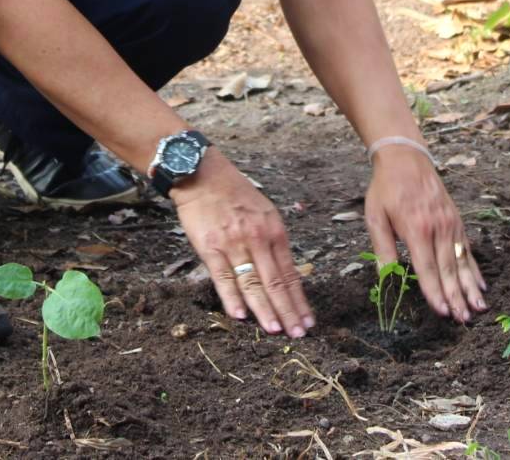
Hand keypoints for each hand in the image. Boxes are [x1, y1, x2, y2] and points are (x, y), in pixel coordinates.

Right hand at [172, 151, 314, 336]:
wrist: (202, 174)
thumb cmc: (234, 194)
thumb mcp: (264, 213)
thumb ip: (273, 242)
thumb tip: (284, 273)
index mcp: (274, 231)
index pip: (290, 273)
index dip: (299, 300)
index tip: (308, 321)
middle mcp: (258, 238)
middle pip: (276, 282)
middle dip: (288, 311)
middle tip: (298, 334)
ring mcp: (234, 244)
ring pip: (253, 284)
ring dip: (265, 310)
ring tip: (275, 330)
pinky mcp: (210, 247)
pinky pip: (223, 277)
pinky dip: (232, 297)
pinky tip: (240, 315)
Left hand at [364, 143, 487, 321]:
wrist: (406, 158)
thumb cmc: (386, 189)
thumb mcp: (375, 216)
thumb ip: (383, 247)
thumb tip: (385, 276)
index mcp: (416, 228)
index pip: (427, 267)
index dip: (434, 291)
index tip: (442, 311)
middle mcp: (438, 227)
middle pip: (449, 268)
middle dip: (456, 296)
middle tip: (463, 319)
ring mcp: (451, 224)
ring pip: (462, 261)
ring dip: (470, 288)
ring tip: (478, 309)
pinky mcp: (457, 221)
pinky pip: (468, 249)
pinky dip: (475, 269)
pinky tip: (481, 286)